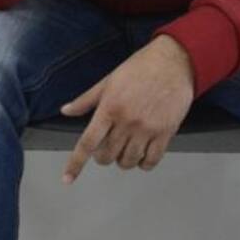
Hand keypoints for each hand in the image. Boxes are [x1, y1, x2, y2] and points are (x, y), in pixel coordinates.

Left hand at [60, 35, 194, 181]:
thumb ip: (86, 99)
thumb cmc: (141, 67)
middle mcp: (127, 121)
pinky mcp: (165, 132)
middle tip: (107, 147)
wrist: (173, 61)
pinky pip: (151, 161)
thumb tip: (66, 110)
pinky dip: (144, 164)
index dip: (76, 163)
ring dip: (123, 160)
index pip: (88, 142)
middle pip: (107, 156)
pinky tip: (142, 154)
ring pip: (128, 161)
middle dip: (103, 156)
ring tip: (126, 148)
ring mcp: (147, 128)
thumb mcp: (109, 80)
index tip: (68, 178)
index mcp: (110, 107)